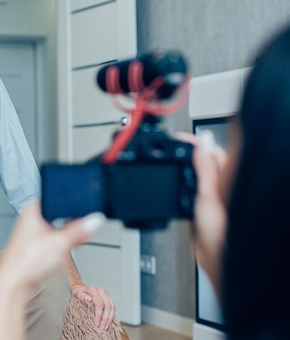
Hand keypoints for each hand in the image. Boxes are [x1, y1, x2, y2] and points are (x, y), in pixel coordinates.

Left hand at [0, 203, 104, 291]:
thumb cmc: (26, 262)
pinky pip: (53, 241)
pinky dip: (60, 246)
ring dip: (66, 238)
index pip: (58, 200)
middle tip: (75, 237)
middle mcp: (30, 219)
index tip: (85, 215)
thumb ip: (80, 230)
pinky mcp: (34, 247)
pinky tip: (60, 255)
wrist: (14, 286)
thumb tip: (94, 220)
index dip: (73, 207)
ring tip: (64, 248)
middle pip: (60, 216)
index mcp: (33, 210)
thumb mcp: (61, 243)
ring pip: (57, 230)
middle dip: (71, 226)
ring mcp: (32, 234)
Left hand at [71, 283, 114, 330]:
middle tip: (100, 328)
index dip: (98, 315)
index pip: (99, 303)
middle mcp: (101, 290)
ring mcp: (106, 294)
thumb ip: (81, 296)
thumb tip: (89, 299)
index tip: (96, 323)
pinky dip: (110, 317)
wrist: (79, 289)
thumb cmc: (77, 293)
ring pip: (112, 307)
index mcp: (93, 289)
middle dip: (105, 319)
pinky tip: (107, 324)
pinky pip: (113, 308)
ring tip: (104, 328)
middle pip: (108, 306)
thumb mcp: (75, 294)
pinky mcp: (108, 298)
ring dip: (109, 319)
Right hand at [176, 130, 228, 293]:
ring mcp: (207, 196)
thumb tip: (201, 143)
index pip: (210, 150)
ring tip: (168, 163)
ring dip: (179, 169)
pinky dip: (176, 186)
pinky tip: (172, 187)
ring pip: (191, 175)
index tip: (178, 138)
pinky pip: (184, 190)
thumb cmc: (222, 232)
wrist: (213, 259)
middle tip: (169, 147)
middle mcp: (219, 185)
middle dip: (184, 154)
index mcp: (227, 177)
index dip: (194, 142)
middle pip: (199, 160)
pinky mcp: (196, 206)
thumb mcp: (208, 195)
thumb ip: (204, 168)